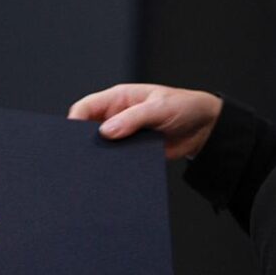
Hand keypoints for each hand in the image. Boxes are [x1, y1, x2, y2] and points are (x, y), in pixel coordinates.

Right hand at [68, 83, 221, 159]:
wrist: (204, 128)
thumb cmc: (184, 106)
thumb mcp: (160, 108)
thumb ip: (134, 119)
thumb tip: (106, 132)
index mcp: (119, 98)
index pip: (87, 107)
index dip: (74, 120)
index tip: (70, 138)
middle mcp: (118, 116)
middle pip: (89, 129)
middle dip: (83, 142)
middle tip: (81, 157)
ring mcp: (125, 135)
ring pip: (102, 148)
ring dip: (100, 157)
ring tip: (96, 169)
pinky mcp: (133, 152)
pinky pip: (118, 161)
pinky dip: (114, 167)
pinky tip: (113, 176)